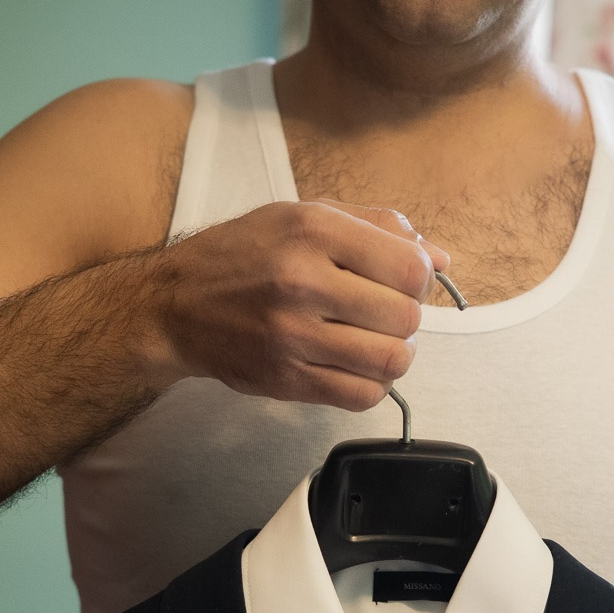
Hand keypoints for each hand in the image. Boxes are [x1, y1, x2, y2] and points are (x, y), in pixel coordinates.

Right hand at [147, 197, 449, 410]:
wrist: (174, 305)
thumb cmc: (243, 255)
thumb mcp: (304, 216)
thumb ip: (377, 229)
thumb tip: (439, 259)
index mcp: (312, 231)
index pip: (410, 268)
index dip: (419, 278)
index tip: (401, 280)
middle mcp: (302, 281)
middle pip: (406, 318)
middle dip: (406, 318)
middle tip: (383, 313)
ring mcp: (292, 336)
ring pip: (391, 361)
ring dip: (394, 354)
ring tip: (373, 341)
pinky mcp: (285, 379)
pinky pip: (362, 396)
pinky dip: (371, 385)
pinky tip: (355, 366)